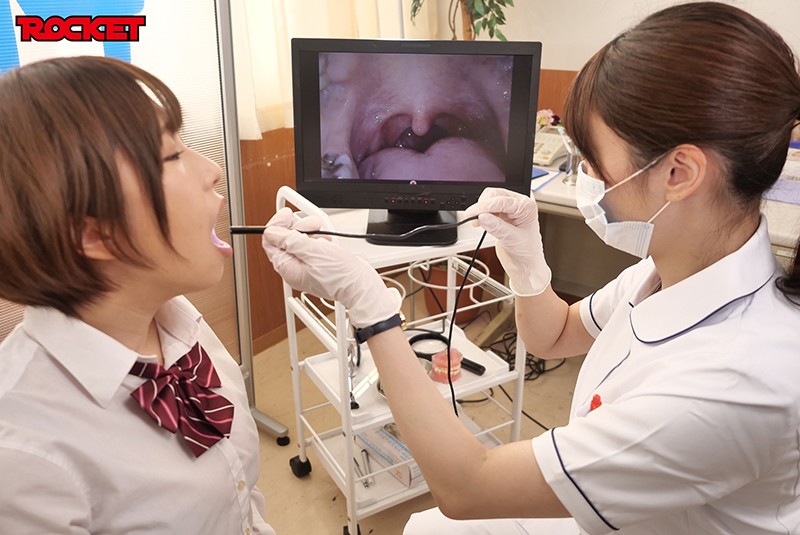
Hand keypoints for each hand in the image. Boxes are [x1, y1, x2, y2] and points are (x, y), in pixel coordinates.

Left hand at [261, 208, 401, 327]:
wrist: (360, 286)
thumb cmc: (340, 275)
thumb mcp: (312, 251)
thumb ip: (289, 241)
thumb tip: (270, 233)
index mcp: (287, 268)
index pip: (270, 242)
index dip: (277, 225)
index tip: (287, 215)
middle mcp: (294, 269)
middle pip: (285, 240)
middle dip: (298, 228)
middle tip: (312, 225)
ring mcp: (305, 268)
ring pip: (299, 242)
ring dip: (311, 233)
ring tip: (324, 236)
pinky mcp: (317, 265)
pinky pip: (311, 248)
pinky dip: (319, 241)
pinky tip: (328, 243)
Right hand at [463, 188, 550, 295]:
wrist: (525, 264)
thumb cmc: (527, 253)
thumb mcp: (512, 240)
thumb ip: (497, 227)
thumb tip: (482, 216)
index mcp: (527, 207)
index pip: (502, 201)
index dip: (485, 206)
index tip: (472, 213)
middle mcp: (519, 204)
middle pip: (494, 194)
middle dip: (482, 205)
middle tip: (473, 218)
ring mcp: (510, 208)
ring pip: (489, 198)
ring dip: (481, 208)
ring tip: (477, 222)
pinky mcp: (501, 214)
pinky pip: (487, 207)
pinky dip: (480, 213)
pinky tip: (479, 222)